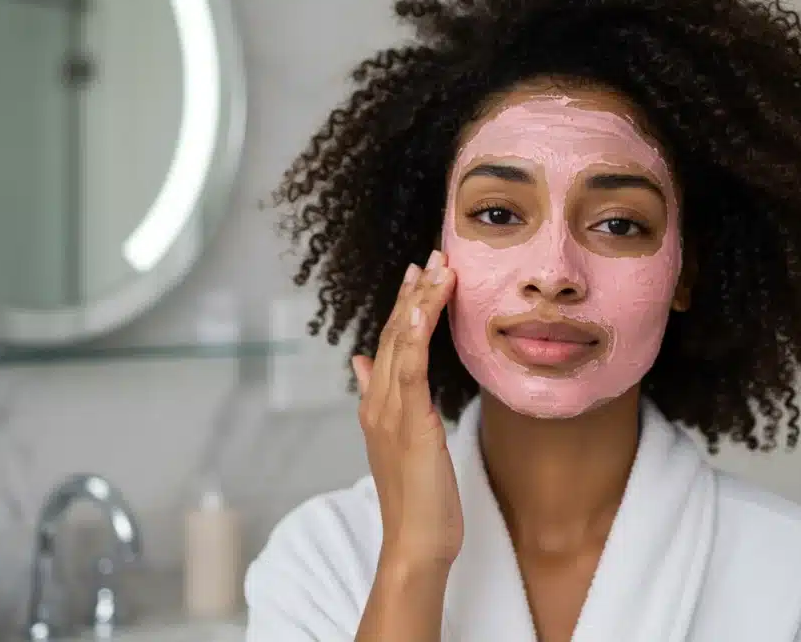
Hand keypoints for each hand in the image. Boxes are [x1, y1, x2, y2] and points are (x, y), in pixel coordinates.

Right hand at [351, 250, 462, 567]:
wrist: (415, 544)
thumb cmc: (418, 500)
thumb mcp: (402, 442)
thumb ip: (383, 399)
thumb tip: (363, 363)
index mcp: (378, 406)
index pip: (389, 344)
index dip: (404, 306)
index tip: (420, 274)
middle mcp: (378, 403)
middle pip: (393, 335)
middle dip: (413, 293)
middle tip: (432, 256)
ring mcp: (389, 412)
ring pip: (400, 344)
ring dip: (419, 302)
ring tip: (437, 268)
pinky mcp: (409, 424)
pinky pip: (409, 369)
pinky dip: (415, 335)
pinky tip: (425, 307)